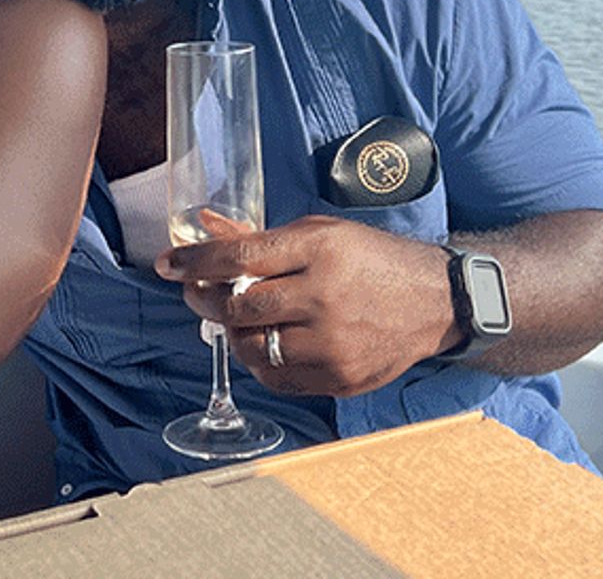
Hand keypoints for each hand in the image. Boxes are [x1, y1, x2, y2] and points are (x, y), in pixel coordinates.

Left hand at [155, 214, 459, 395]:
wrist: (436, 299)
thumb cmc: (371, 258)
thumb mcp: (318, 231)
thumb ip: (259, 235)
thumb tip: (205, 224)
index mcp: (318, 249)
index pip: (238, 257)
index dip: (194, 261)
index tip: (167, 264)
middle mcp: (324, 296)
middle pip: (239, 307)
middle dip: (204, 299)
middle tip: (194, 291)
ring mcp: (334, 343)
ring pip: (254, 348)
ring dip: (230, 333)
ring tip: (231, 318)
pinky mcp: (342, 378)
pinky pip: (279, 378)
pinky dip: (259, 361)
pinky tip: (260, 342)